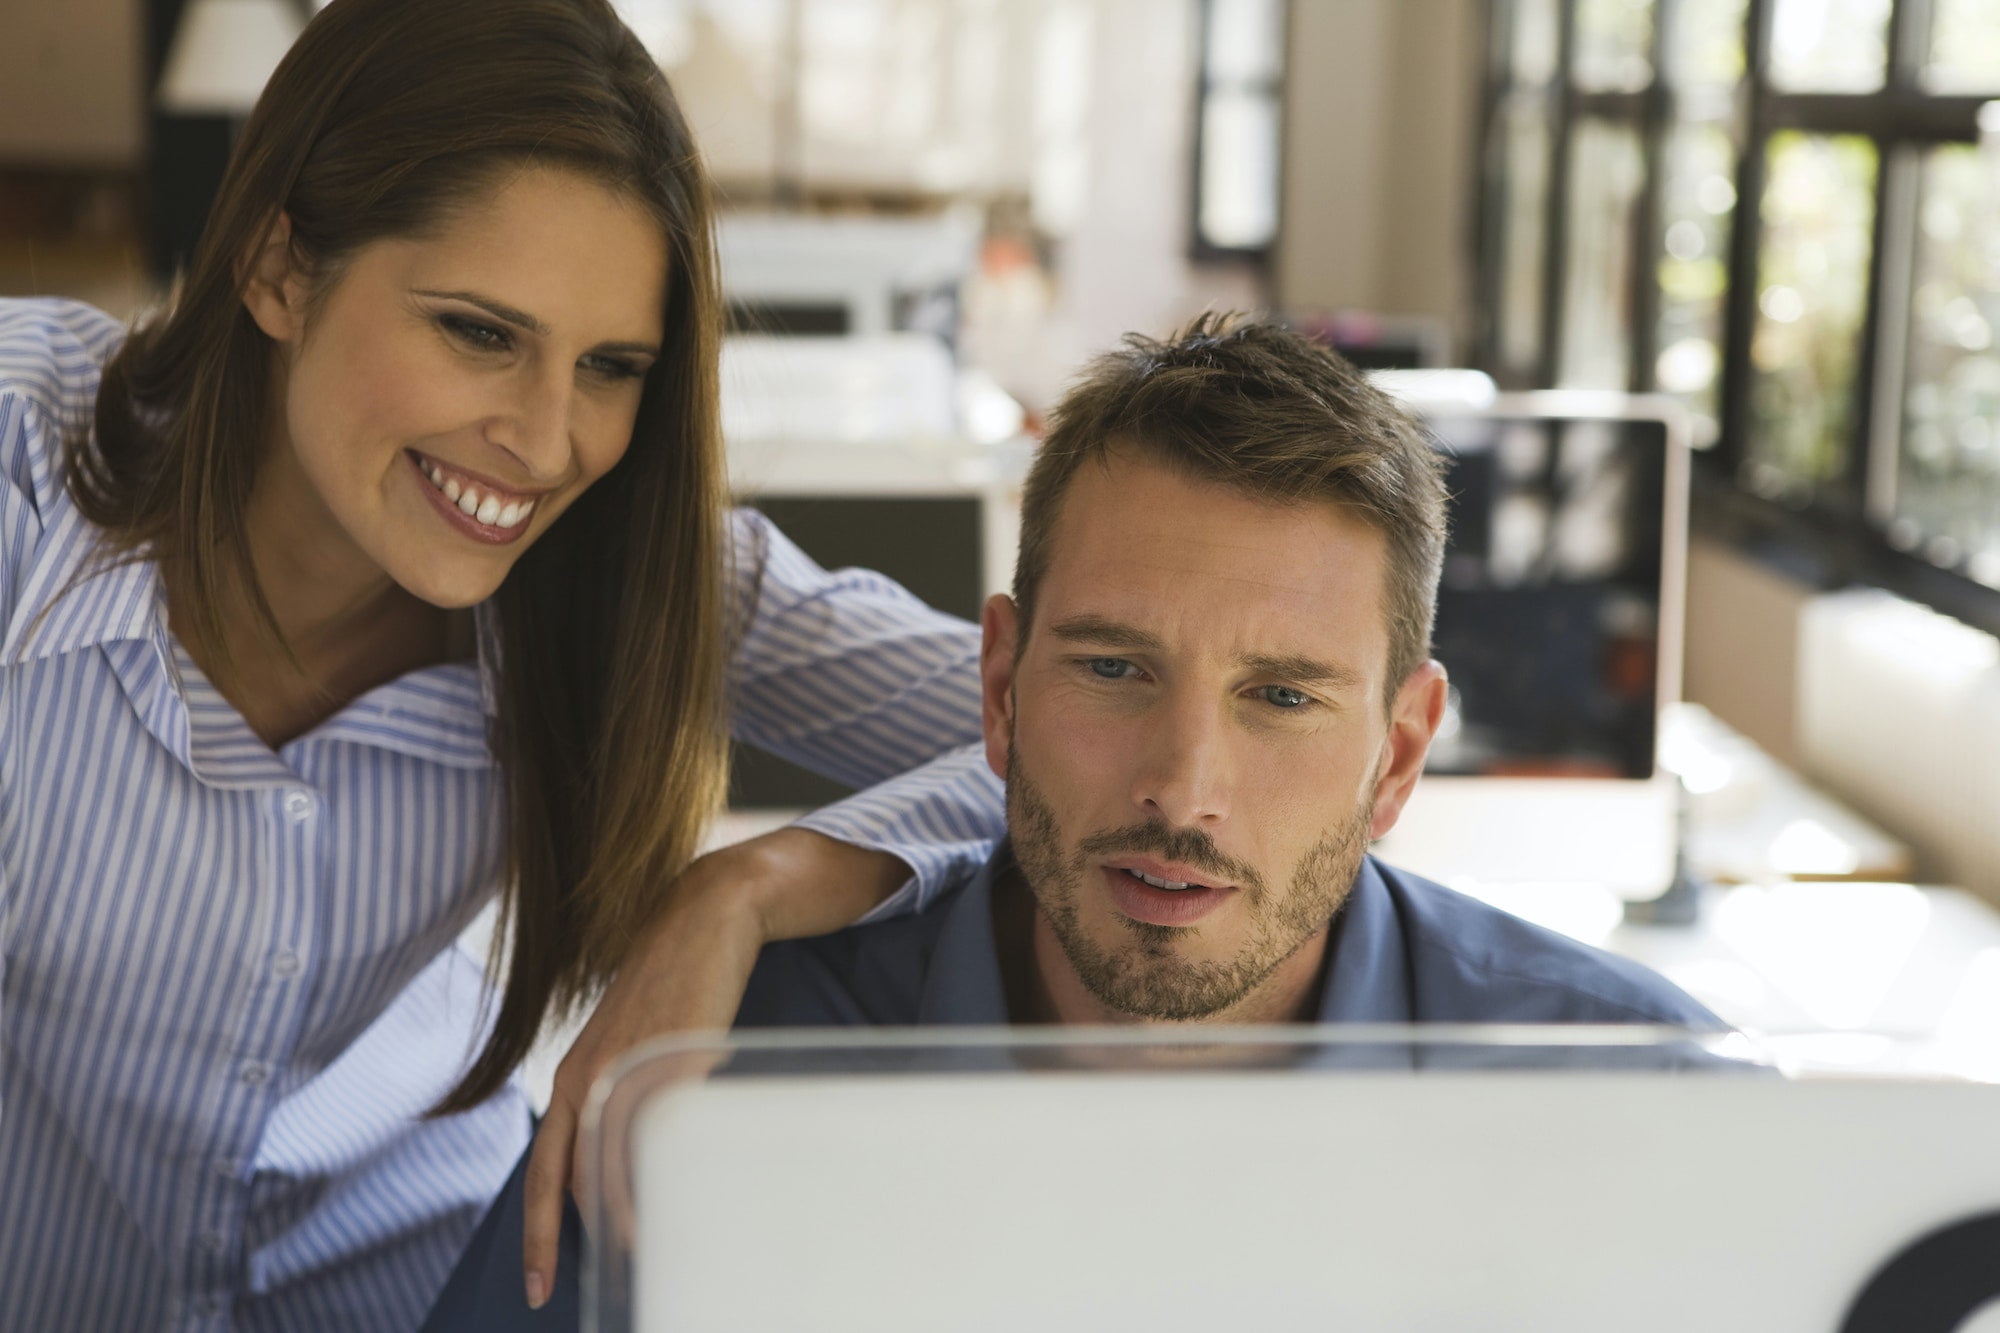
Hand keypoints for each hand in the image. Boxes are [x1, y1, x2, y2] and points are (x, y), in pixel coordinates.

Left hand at [520, 827, 910, 1307]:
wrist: (707, 912)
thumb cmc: (675, 980)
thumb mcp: (633, 1041)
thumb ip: (622, 1093)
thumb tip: (627, 1154)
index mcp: (575, 1076)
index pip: (546, 1173)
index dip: (539, 1233)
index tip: (540, 1285)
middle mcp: (590, 1076)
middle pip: (577, 1179)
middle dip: (584, 1236)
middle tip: (598, 1281)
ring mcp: (631, 1065)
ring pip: (617, 1162)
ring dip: (628, 1213)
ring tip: (643, 1253)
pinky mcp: (675, 1054)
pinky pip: (663, 1132)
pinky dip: (663, 1172)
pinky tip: (675, 1197)